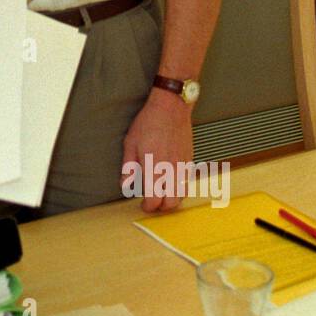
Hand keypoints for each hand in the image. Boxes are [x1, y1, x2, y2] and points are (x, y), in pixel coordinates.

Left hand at [121, 89, 194, 211]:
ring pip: (182, 195)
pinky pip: (187, 183)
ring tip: (161, 195)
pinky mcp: (190, 161)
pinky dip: (179, 189)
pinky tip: (170, 182)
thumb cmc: (148, 123)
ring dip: (172, 200)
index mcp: (155, 167)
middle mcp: (171, 170)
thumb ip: (128, 167)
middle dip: (161, 207)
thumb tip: (125, 186)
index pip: (154, 200)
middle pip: (171, 203)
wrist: (171, 108)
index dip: (148, 207)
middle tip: (151, 203)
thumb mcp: (130, 143)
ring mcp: (183, 166)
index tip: (142, 205)